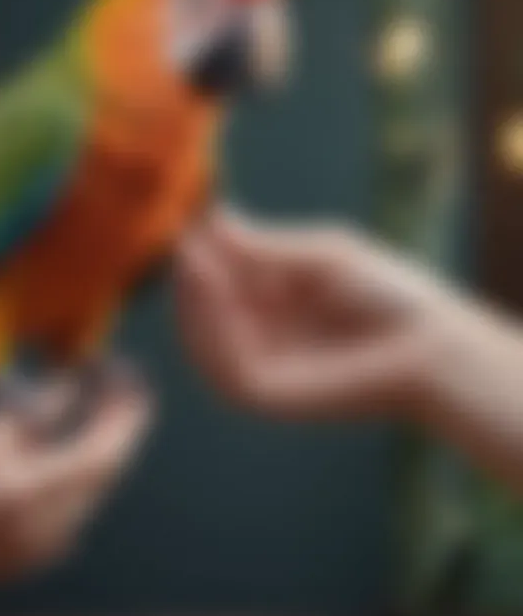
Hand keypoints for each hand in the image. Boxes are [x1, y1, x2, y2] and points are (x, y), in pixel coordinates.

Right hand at [0, 370, 150, 613]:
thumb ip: (23, 418)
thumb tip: (69, 389)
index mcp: (20, 493)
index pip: (99, 455)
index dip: (125, 419)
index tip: (138, 387)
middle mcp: (40, 527)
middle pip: (103, 475)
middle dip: (119, 429)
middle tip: (126, 393)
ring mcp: (37, 549)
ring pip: (90, 492)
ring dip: (100, 449)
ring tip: (102, 411)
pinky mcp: (28, 558)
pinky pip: (70, 509)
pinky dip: (78, 473)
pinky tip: (71, 447)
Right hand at [175, 208, 457, 417]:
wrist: (429, 341)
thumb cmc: (385, 291)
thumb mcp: (320, 257)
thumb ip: (265, 248)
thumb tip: (213, 219)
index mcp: (265, 304)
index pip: (214, 285)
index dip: (197, 258)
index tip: (186, 227)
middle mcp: (255, 338)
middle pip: (200, 316)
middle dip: (188, 283)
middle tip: (185, 246)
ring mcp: (259, 369)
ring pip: (202, 345)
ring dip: (191, 307)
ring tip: (194, 264)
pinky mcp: (269, 396)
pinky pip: (226, 368)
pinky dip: (214, 332)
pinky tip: (214, 292)